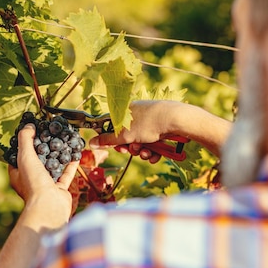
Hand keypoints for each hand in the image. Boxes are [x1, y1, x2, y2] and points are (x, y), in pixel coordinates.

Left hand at [9, 124, 78, 230]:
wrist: (49, 206)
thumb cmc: (34, 183)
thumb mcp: (25, 156)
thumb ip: (25, 139)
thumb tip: (28, 125)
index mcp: (18, 174)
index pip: (18, 155)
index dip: (24, 143)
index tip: (32, 131)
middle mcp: (31, 180)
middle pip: (37, 159)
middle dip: (44, 147)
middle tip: (50, 133)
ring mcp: (46, 185)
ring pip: (53, 166)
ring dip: (59, 154)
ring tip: (64, 140)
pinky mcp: (59, 189)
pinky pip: (66, 174)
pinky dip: (71, 164)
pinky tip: (76, 153)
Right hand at [90, 100, 230, 159]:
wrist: (177, 120)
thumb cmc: (149, 122)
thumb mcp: (125, 134)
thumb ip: (107, 139)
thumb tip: (91, 142)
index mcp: (127, 112)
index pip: (114, 127)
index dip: (114, 139)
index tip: (116, 146)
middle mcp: (139, 116)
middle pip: (128, 137)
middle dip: (129, 147)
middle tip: (131, 150)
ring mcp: (151, 123)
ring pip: (141, 143)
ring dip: (141, 152)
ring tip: (146, 153)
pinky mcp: (162, 131)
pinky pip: (153, 145)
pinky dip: (153, 152)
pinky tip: (155, 155)